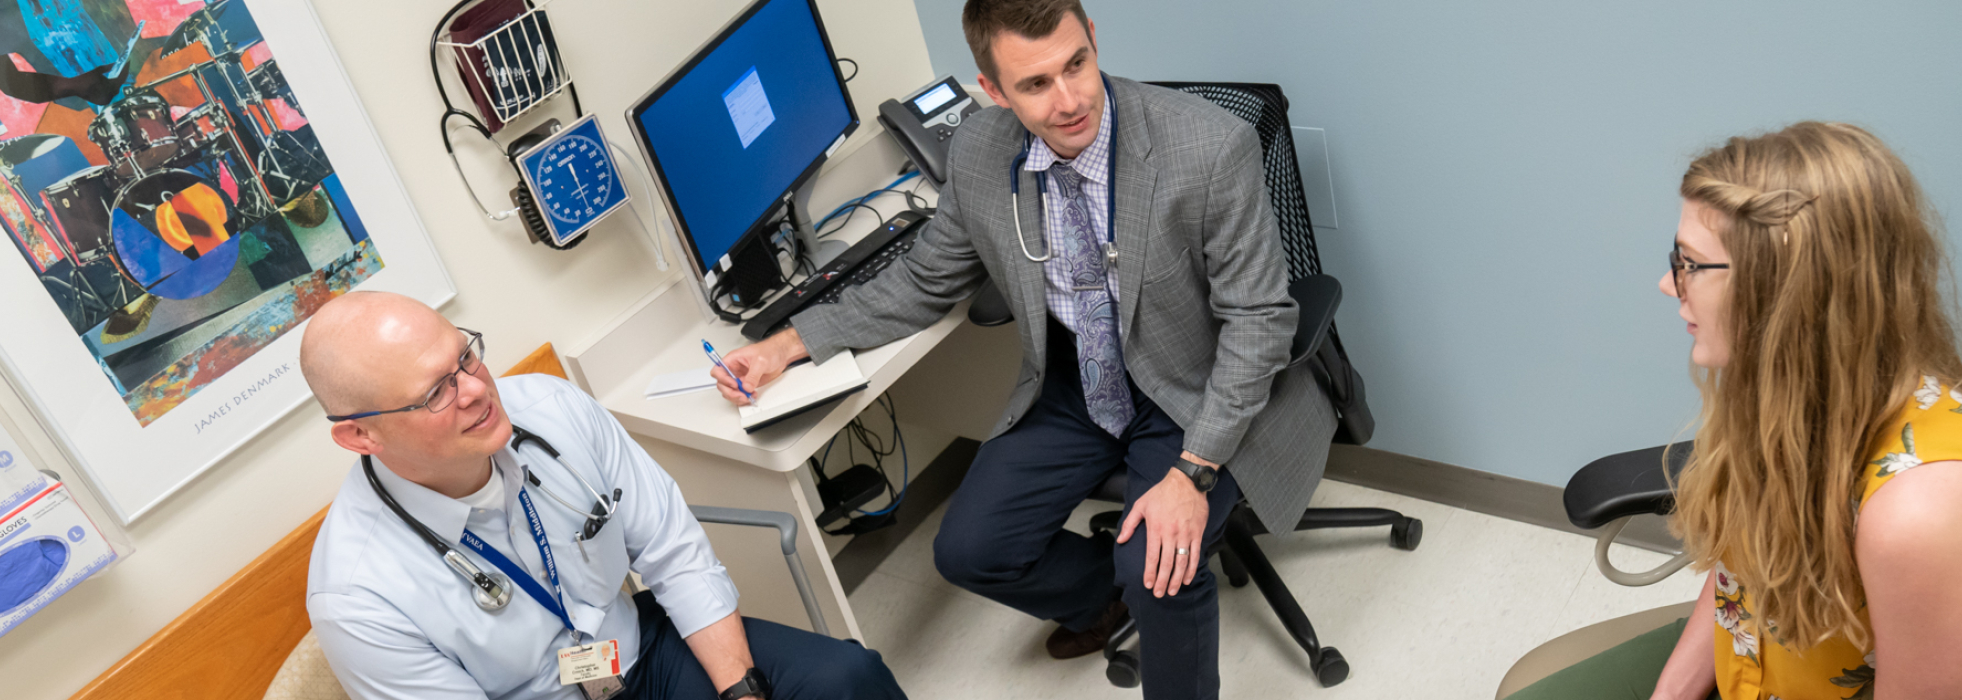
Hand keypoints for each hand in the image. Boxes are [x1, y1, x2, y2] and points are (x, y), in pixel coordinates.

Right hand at [711, 329, 809, 405]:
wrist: (780, 355)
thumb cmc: (769, 351)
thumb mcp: (760, 361)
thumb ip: (753, 375)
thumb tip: (746, 387)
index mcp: (732, 360)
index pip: (718, 370)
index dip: (723, 379)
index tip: (734, 384)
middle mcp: (734, 369)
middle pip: (722, 384)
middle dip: (730, 392)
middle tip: (741, 395)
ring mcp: (740, 378)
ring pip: (730, 392)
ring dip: (737, 397)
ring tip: (748, 396)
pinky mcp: (747, 384)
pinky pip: (740, 394)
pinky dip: (744, 398)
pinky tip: (752, 395)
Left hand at [1115, 451, 1216, 597]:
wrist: (1186, 482)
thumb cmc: (1162, 492)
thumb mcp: (1141, 505)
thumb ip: (1129, 524)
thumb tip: (1121, 539)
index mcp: (1156, 529)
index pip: (1152, 556)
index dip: (1150, 573)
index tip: (1148, 585)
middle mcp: (1171, 534)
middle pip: (1166, 564)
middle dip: (1163, 581)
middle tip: (1160, 594)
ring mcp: (1185, 535)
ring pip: (1181, 562)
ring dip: (1177, 579)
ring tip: (1173, 591)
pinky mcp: (1197, 533)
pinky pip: (1195, 555)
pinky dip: (1192, 569)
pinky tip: (1187, 579)